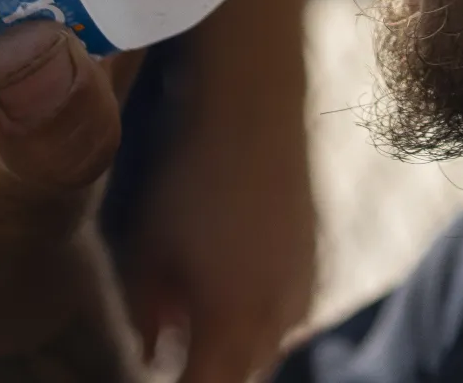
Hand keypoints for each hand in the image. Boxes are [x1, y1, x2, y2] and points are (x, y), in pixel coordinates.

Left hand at [121, 59, 318, 380]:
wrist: (257, 107)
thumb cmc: (193, 174)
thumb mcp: (147, 247)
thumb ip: (147, 313)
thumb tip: (152, 353)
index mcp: (232, 322)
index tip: (159, 378)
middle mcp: (278, 315)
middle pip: (240, 375)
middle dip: (208, 372)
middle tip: (174, 349)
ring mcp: (304, 287)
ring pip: (267, 346)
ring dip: (234, 346)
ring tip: (198, 313)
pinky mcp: (316, 259)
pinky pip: (286, 311)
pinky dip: (258, 314)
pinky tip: (232, 279)